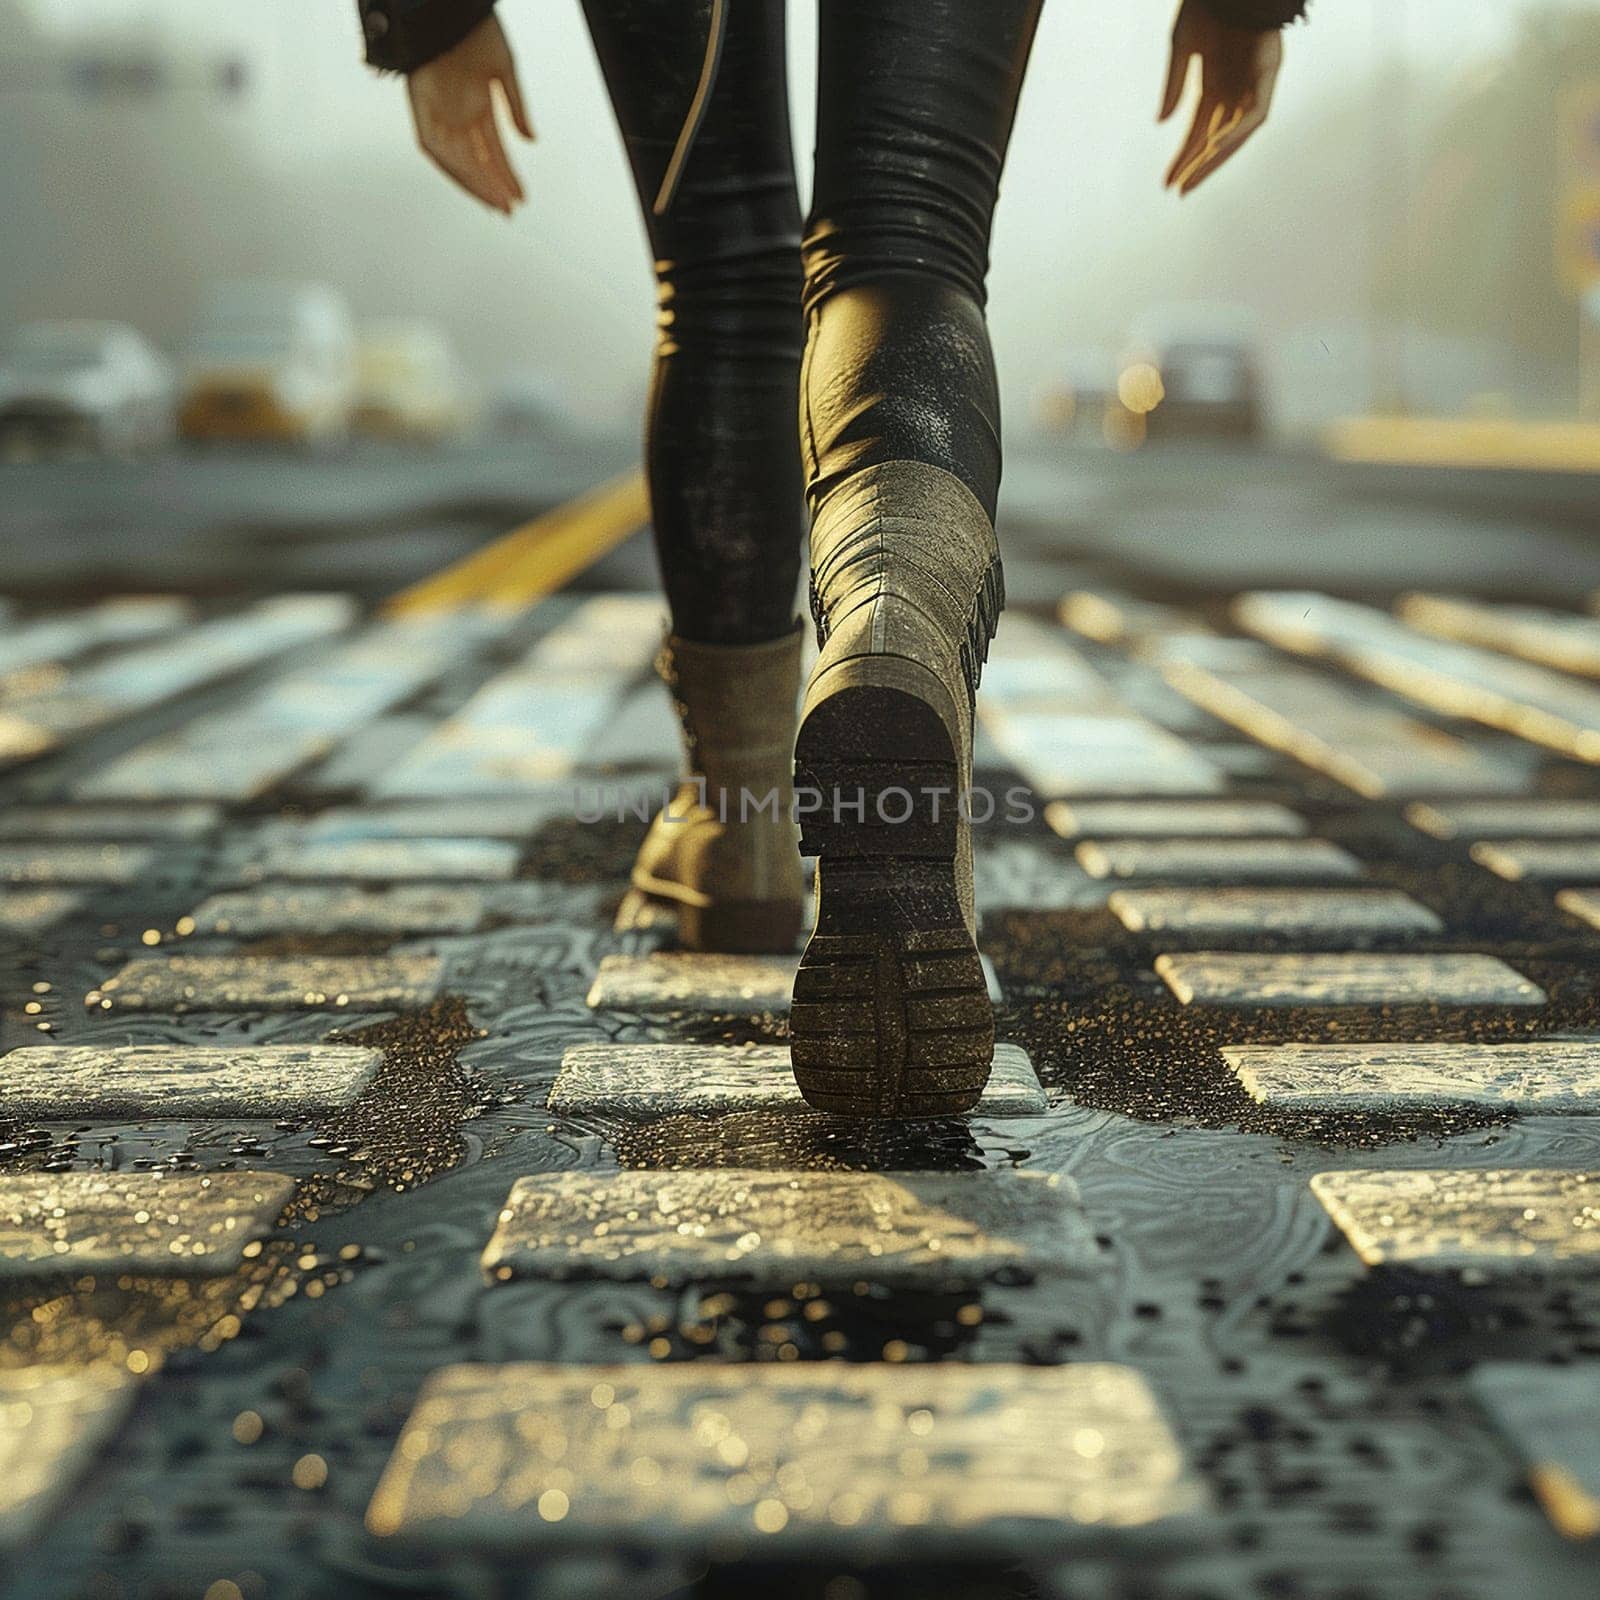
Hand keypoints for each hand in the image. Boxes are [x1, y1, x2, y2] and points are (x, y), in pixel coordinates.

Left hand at [406, 15, 532, 214]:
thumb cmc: (473, 27)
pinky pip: (435, 146)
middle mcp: (457, 113)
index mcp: (477, 104)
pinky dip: (453, 165)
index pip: (492, 151)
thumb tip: (530, 140)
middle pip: (476, 160)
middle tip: (509, 210)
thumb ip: (517, 108)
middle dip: (492, 186)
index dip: (505, 175)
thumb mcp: (504, 70)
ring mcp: (439, 110)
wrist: (444, 5)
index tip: (519, 196)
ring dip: (476, 183)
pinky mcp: (421, 105)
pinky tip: (473, 181)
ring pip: (457, 159)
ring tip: (497, 203)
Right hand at [1159, 1, 1281, 195]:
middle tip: (1180, 191)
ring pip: (1240, 132)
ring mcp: (1254, 80)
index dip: (1183, 158)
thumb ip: (1174, 85)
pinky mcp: (1269, 68)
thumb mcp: (1182, 45)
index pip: (1198, 132)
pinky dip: (1237, 130)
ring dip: (1217, 157)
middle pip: (1218, 137)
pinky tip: (1214, 145)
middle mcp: (1236, 87)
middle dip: (1200, 165)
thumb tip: (1161, 122)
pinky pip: (1256, 111)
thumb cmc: (1208, 2)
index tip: (1167, 183)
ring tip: (1194, 177)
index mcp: (1215, 83)